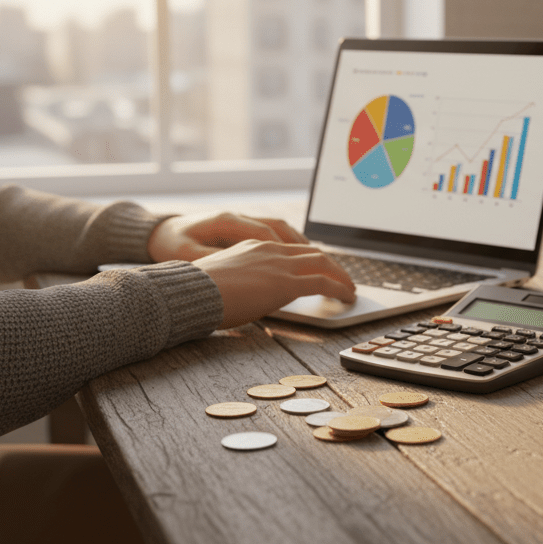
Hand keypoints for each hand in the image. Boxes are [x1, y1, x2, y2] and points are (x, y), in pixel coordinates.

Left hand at [148, 211, 308, 261]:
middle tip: (329, 269)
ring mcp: (241, 221)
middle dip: (306, 249)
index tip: (305, 268)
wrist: (158, 233)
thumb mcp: (188, 257)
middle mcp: (239, 218)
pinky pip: (273, 233)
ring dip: (301, 245)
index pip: (266, 233)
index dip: (288, 251)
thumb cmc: (171, 246)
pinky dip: (289, 244)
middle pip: (281, 228)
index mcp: (226, 222)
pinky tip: (299, 259)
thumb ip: (214, 262)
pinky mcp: (241, 229)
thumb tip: (239, 272)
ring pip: (280, 229)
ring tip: (322, 263)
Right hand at [193, 240, 356, 328]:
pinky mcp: (286, 283)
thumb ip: (244, 280)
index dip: (311, 259)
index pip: (293, 249)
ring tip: (349, 289)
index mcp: (256, 246)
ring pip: (323, 264)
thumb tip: (250, 294)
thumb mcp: (226, 278)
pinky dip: (339, 288)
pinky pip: (323, 283)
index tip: (321, 269)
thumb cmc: (200, 291)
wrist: (192, 291)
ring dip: (340, 277)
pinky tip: (346, 297)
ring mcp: (280, 264)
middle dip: (332, 266)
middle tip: (342, 279)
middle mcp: (271, 250)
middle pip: (313, 253)